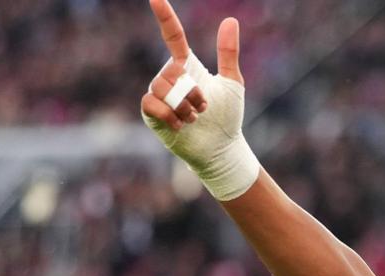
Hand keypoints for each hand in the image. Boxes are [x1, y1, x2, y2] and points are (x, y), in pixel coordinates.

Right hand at [140, 0, 258, 201]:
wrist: (221, 147)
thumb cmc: (227, 116)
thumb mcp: (233, 83)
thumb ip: (228, 53)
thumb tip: (230, 20)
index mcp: (188, 66)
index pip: (173, 36)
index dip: (165, 17)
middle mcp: (170, 77)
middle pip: (172, 70)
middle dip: (192, 91)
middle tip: (204, 107)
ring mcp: (158, 94)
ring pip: (162, 87)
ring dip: (184, 105)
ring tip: (195, 117)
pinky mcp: (151, 113)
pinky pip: (152, 103)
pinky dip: (171, 114)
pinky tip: (182, 125)